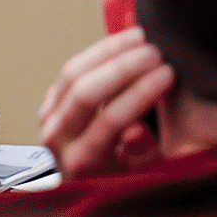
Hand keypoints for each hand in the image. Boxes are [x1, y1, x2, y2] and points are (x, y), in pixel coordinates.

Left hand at [38, 26, 170, 178]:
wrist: (78, 179)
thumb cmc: (118, 177)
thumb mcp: (138, 175)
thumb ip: (140, 153)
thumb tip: (136, 130)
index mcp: (83, 161)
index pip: (111, 120)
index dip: (140, 93)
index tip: (168, 74)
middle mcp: (58, 137)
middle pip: (86, 91)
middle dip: (123, 67)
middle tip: (156, 51)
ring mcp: (48, 116)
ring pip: (73, 73)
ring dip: (109, 51)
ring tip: (142, 37)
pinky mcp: (49, 100)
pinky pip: (70, 69)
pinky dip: (98, 52)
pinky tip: (123, 41)